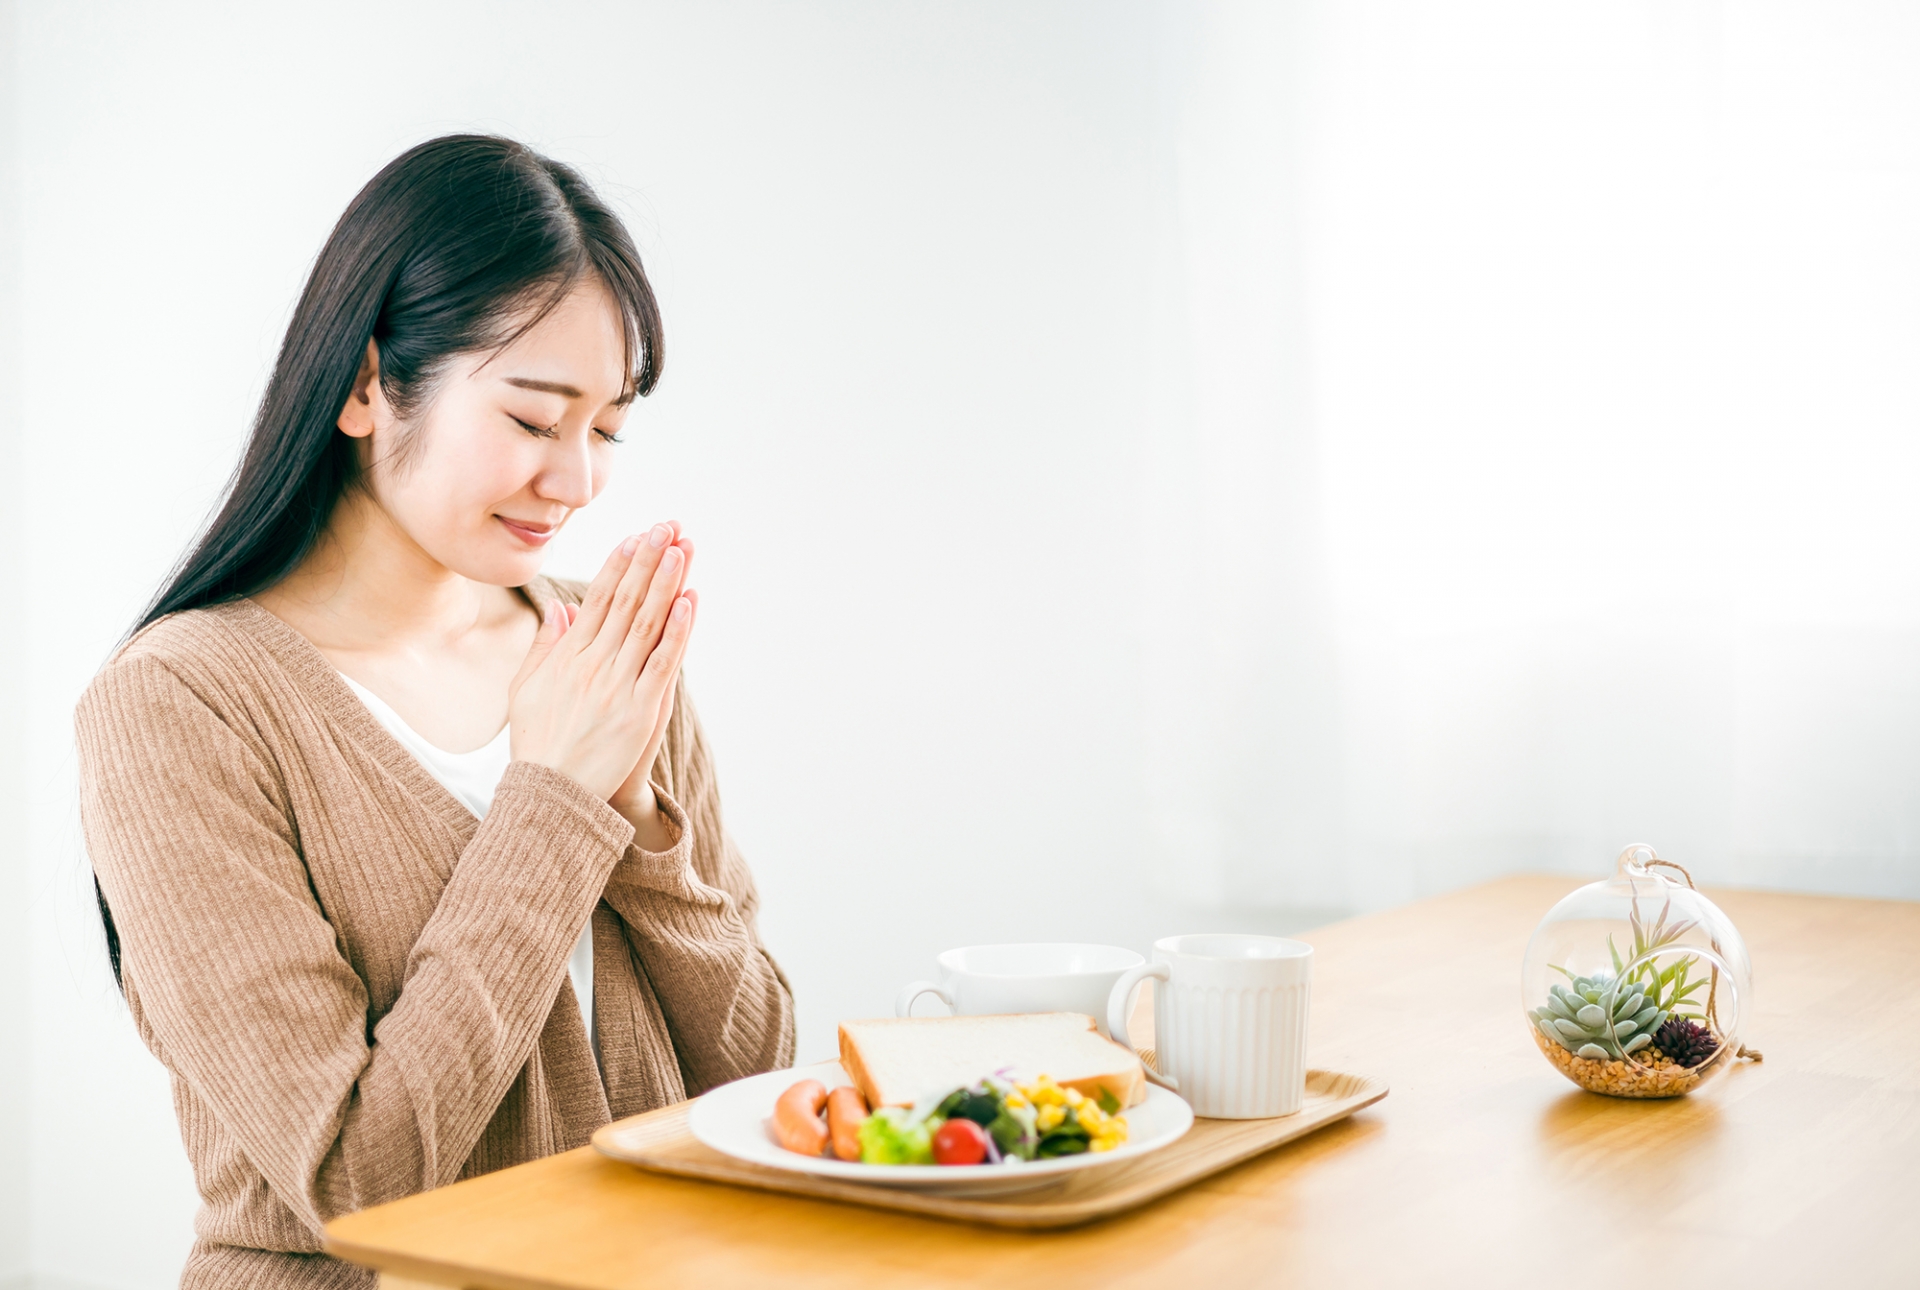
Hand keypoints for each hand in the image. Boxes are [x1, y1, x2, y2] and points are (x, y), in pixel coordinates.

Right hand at [507, 523, 697, 807]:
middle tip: (665, 527)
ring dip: (665, 583)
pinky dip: (677, 632)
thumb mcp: (527, 690)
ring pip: (646, 624)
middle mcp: (593, 665)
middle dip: (646, 561)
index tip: (634, 537)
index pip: (597, 600)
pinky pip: (662, 663)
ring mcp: (618, 687)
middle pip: (625, 602)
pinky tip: (689, 601)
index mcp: (567, 658)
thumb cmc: (539, 745)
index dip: (618, 566)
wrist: (552, 797)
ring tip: (680, 548)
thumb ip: (544, 647)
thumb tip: (560, 609)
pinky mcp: (641, 711)